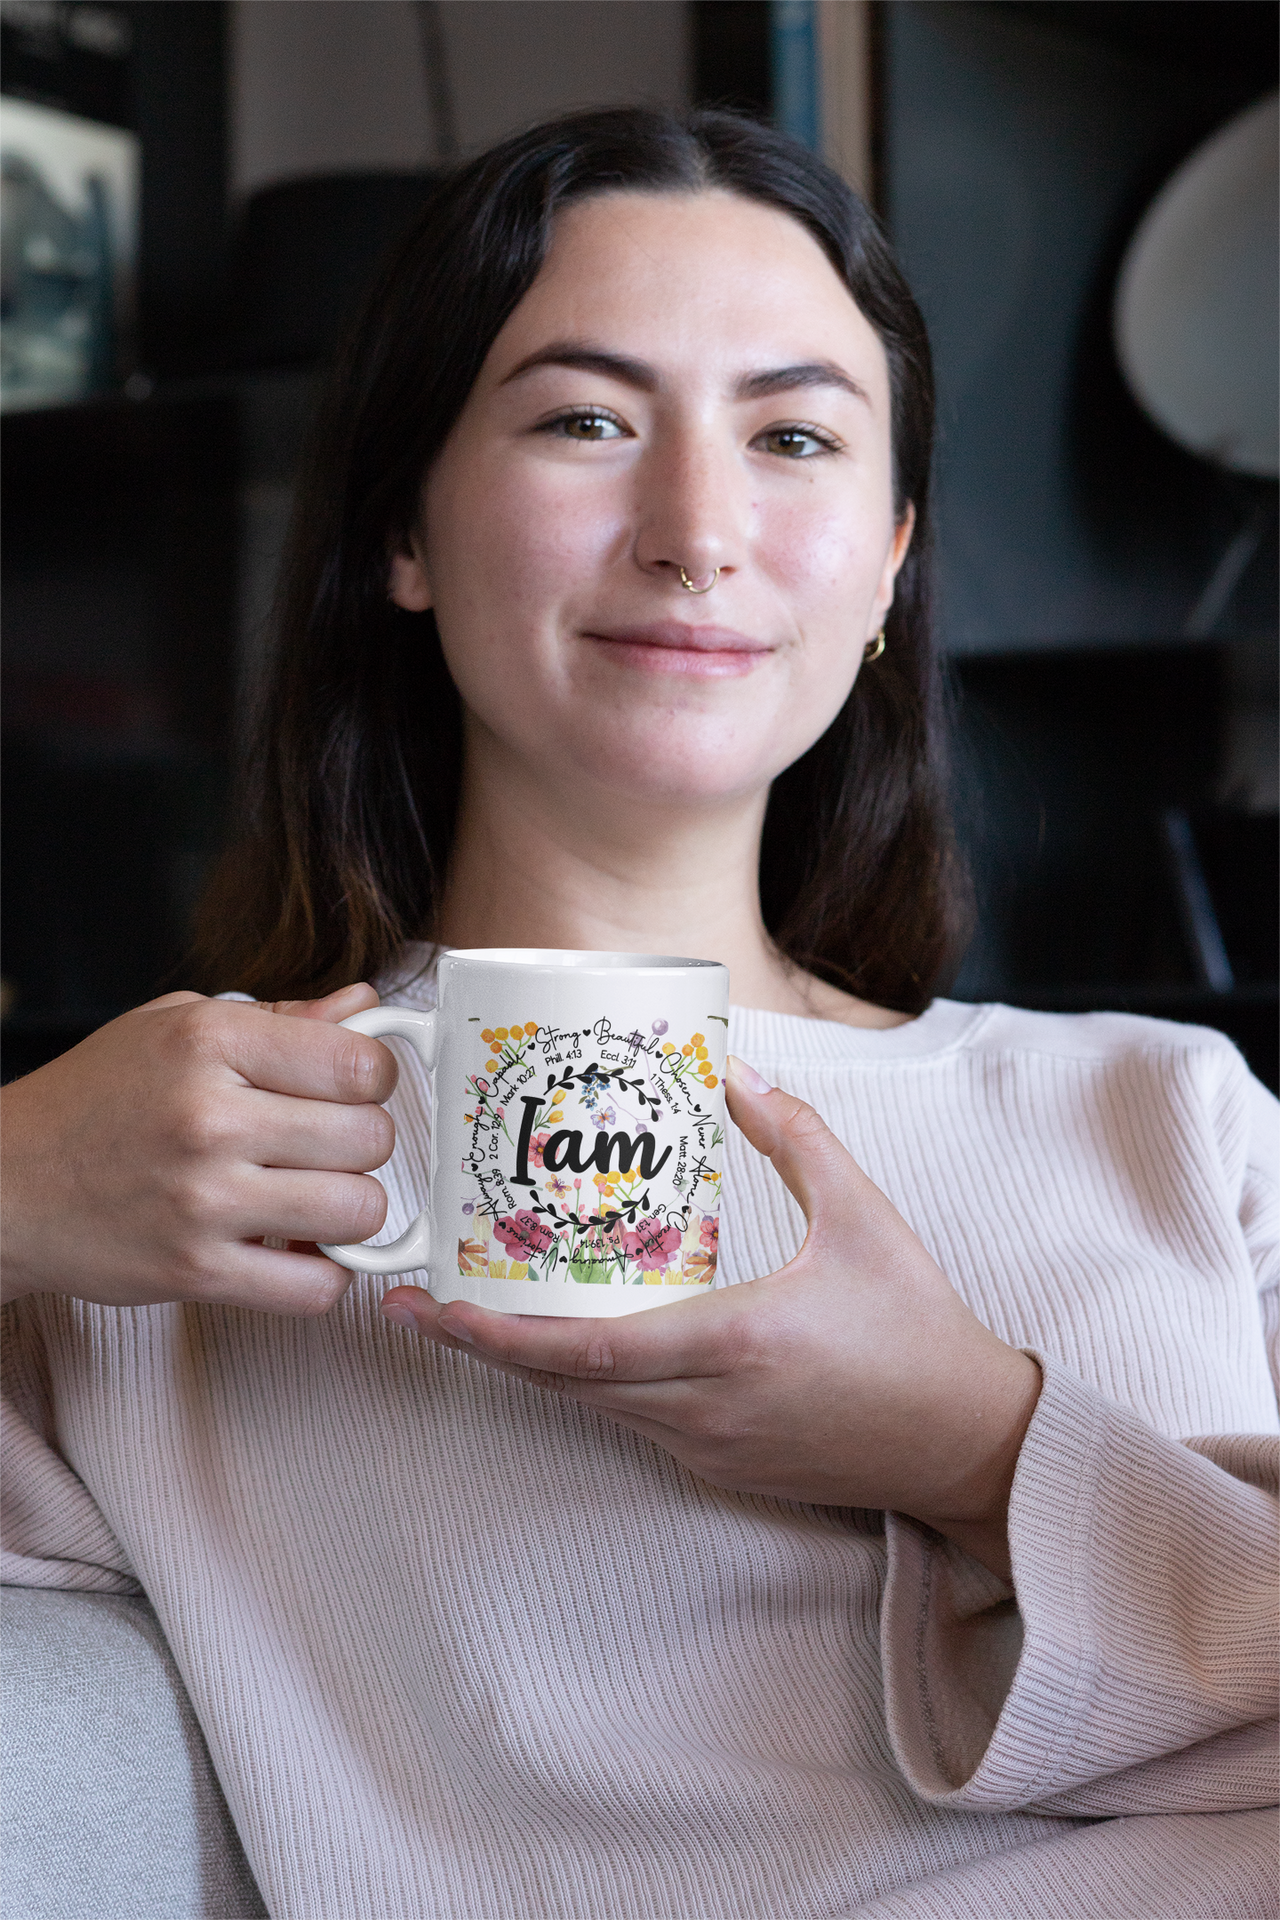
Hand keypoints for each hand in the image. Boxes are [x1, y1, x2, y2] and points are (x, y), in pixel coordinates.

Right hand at [0, 983, 398, 1315]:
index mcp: (209, 1041)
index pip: (359, 1063)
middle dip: (361, 1146)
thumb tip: (367, 1005)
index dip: (373, 1080)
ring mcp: (203, 1200)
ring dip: (348, 1211)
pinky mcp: (195, 1273)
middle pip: (370, 1137)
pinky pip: (317, 1288)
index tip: (349, 1091)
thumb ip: (281, 1019)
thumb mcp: (177, 1027)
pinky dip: (322, 1276)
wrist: (6, 1185)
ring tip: (309, 1198)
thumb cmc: (97, 1098)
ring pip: (359, 1211)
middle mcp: (209, 1117)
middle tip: (322, 1148)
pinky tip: (292, 1250)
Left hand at [382, 1056, 1040, 1577]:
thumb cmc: (919, 1328)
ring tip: (476, 1312)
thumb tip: (736, 1074)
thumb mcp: (865, 1215)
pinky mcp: (721, 1464)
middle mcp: (703, 1407)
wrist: (966, 1441)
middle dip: (479, 1349)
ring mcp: (708, 1445)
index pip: (581, 1351)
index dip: (493, 1336)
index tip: (432, 1308)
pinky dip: (584, 1384)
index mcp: (730, 1343)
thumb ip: (796, 1138)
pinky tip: (567, 1342)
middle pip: (560, 1385)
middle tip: (416, 1307)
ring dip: (528, 1366)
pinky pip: (629, 1422)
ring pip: (589, 1408)